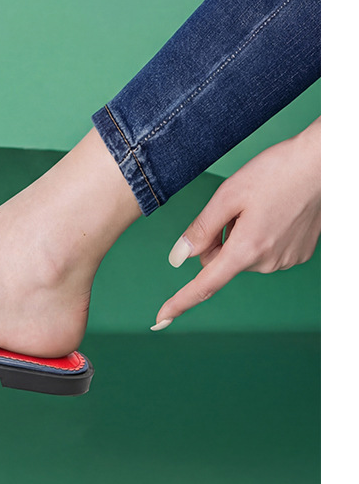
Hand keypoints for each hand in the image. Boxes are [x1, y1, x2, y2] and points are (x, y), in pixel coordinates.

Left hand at [152, 117, 320, 329]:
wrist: (322, 164)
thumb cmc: (276, 173)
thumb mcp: (227, 196)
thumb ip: (200, 230)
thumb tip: (177, 258)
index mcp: (246, 249)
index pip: (204, 285)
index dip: (179, 302)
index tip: (161, 319)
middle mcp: (267, 262)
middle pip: (220, 262)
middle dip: (214, 241)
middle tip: (229, 210)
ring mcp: (285, 260)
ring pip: (241, 255)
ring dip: (238, 235)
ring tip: (256, 206)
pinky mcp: (297, 254)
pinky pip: (262, 251)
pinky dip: (257, 235)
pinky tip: (271, 211)